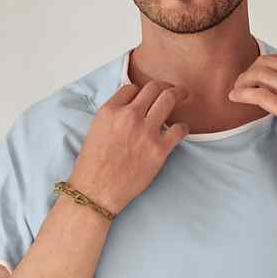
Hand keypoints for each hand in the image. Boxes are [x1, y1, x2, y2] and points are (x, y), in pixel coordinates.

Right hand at [70, 80, 190, 213]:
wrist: (96, 190)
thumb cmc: (93, 165)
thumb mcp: (96, 129)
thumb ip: (113, 115)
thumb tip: (131, 108)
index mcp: (110, 110)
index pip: (132, 87)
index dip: (141, 91)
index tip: (146, 97)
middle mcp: (129, 116)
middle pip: (154, 88)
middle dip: (164, 86)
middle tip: (172, 90)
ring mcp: (146, 132)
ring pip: (169, 100)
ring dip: (178, 95)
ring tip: (183, 96)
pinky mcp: (159, 150)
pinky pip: (179, 129)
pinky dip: (183, 127)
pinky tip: (181, 130)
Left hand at [227, 53, 276, 172]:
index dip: (259, 65)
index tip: (251, 76)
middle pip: (265, 63)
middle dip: (248, 72)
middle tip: (240, 84)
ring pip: (259, 75)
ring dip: (242, 82)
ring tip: (235, 92)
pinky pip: (260, 95)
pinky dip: (243, 94)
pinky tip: (235, 98)